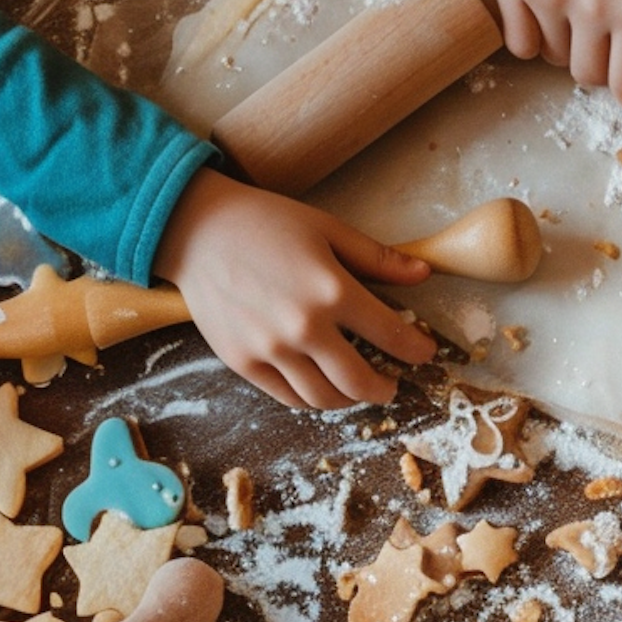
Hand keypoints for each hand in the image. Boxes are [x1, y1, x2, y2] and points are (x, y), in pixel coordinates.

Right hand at [156, 167, 435, 407]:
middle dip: (385, 388)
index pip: (391, 335)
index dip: (416, 350)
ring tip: (356, 387)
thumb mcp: (327, 228)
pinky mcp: (244, 362)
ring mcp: (271, 349)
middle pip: (359, 381)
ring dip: (349, 399)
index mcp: (332, 290)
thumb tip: (423, 273)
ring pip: (324, 397)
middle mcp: (303, 327)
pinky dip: (312, 398)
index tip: (424, 353)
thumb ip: (378, 258)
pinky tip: (321, 386)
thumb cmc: (265, 222)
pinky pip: (288, 397)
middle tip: (391, 383)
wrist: (197, 229)